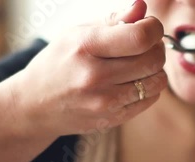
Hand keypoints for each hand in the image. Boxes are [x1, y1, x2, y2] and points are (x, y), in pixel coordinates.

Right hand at [10, 0, 166, 137]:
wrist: (36, 104)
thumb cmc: (61, 62)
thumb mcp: (78, 33)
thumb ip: (114, 20)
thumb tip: (141, 7)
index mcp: (86, 47)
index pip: (139, 37)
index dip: (154, 28)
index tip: (151, 26)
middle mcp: (95, 76)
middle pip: (153, 59)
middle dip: (157, 48)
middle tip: (147, 45)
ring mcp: (105, 101)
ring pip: (157, 81)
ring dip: (156, 69)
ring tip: (141, 63)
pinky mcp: (114, 118)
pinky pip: (151, 99)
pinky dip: (150, 87)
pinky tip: (134, 80)